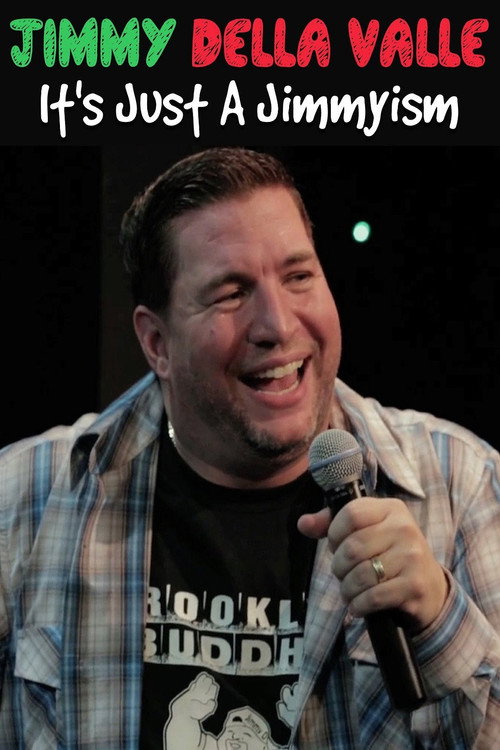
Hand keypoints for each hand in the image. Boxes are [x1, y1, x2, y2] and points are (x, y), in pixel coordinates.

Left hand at [297, 497, 448, 631]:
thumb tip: (303, 523)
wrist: (429, 588)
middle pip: (352, 547)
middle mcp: (405, 528)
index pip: (351, 513)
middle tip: (342, 574)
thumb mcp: (366, 532)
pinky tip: (359, 606)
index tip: (336, 546)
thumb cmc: (388, 555)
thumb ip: (332, 524)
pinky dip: (359, 605)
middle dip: (339, 567)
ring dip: (347, 589)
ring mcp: (413, 556)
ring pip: (360, 574)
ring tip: (350, 592)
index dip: (335, 533)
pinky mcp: (414, 585)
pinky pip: (373, 596)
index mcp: (391, 509)